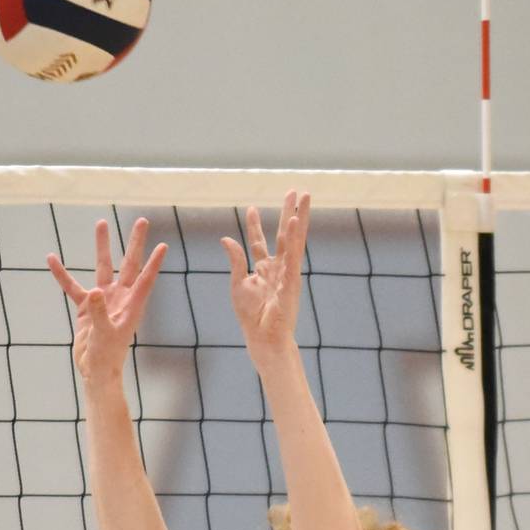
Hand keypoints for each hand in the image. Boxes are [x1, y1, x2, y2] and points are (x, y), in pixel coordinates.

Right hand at [47, 217, 166, 383]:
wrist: (95, 372)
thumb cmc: (106, 357)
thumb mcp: (104, 334)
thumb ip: (99, 313)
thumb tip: (95, 292)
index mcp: (132, 306)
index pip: (145, 279)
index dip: (154, 263)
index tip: (163, 246)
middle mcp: (120, 298)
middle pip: (129, 264)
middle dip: (135, 243)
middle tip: (143, 220)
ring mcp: (103, 301)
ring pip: (102, 268)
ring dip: (102, 246)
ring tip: (101, 222)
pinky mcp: (87, 307)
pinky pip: (73, 286)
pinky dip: (62, 274)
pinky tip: (51, 258)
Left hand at [221, 190, 309, 364]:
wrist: (263, 339)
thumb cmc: (252, 317)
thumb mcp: (237, 283)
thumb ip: (236, 260)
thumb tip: (226, 239)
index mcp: (264, 270)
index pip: (259, 242)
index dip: (255, 225)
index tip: (251, 208)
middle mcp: (278, 268)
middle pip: (284, 234)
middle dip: (288, 212)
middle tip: (294, 191)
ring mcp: (288, 273)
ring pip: (294, 240)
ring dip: (299, 218)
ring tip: (303, 197)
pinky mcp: (292, 281)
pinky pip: (294, 255)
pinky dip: (295, 239)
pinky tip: (296, 222)